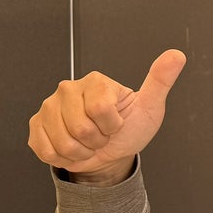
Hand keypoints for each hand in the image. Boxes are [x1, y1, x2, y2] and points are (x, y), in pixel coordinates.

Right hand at [28, 50, 186, 183]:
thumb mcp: (150, 107)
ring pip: (63, 142)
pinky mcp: (36, 125)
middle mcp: (68, 89)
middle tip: (102, 135)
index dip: (112, 126)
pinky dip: (63, 157)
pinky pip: (46, 150)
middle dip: (96, 141)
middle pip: (80, 128)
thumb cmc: (130, 128)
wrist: (110, 153)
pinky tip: (72, 148)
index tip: (117, 124)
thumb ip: (160, 81)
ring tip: (88, 141)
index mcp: (96, 82)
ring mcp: (48, 106)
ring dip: (81, 151)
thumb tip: (176, 55)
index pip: (101, 110)